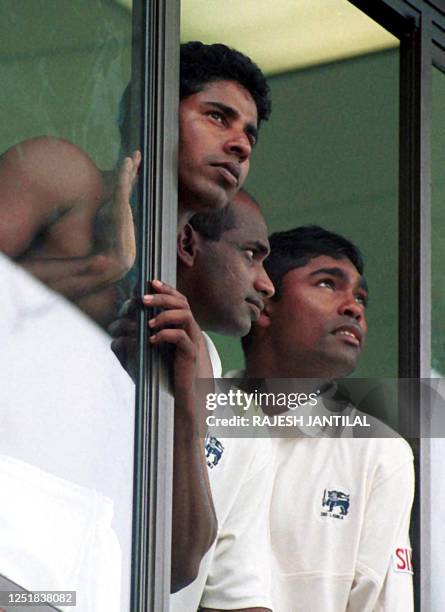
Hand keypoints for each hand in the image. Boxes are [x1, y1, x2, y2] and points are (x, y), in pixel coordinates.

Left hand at [144, 280, 202, 404]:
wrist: (185, 398)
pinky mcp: (191, 354)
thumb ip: (132, 348)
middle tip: (143, 298)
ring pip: (185, 314)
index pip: (176, 299)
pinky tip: (152, 340)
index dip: (164, 289)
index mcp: (181, 325)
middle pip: (181, 301)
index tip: (147, 284)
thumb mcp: (146, 359)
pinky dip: (166, 334)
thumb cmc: (167, 377)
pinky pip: (182, 337)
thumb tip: (116, 339)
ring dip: (164, 314)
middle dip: (162, 296)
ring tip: (148, 323)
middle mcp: (189, 329)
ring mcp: (192, 341)